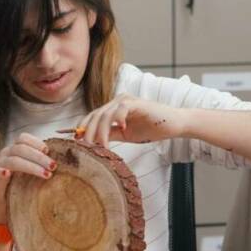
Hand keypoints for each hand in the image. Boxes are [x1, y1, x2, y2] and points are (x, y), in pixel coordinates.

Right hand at [0, 133, 53, 223]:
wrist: (7, 205)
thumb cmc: (24, 186)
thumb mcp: (35, 172)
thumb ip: (44, 163)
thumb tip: (66, 158)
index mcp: (15, 149)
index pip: (23, 138)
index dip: (36, 142)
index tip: (49, 150)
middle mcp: (5, 154)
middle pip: (20, 148)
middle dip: (39, 157)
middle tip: (53, 166)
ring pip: (13, 160)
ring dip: (30, 166)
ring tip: (46, 175)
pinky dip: (1, 172)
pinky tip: (8, 174)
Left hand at [69, 94, 186, 146]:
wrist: (174, 124)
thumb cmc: (151, 128)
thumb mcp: (125, 134)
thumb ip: (109, 134)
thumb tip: (92, 141)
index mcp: (112, 109)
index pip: (92, 117)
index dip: (82, 128)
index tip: (76, 143)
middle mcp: (116, 102)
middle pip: (95, 115)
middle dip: (88, 132)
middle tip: (85, 149)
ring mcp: (126, 101)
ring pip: (105, 114)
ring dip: (101, 132)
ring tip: (101, 147)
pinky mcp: (137, 103)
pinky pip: (122, 109)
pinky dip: (118, 119)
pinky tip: (121, 130)